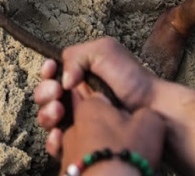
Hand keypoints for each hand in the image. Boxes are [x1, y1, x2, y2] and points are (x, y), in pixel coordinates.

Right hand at [34, 38, 156, 155]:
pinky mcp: (81, 138)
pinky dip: (53, 139)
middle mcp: (75, 96)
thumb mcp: (104, 51)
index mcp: (78, 74)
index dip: (46, 71)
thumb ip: (76, 56)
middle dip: (45, 92)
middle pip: (44, 95)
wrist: (150, 106)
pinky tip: (59, 134)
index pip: (51, 73)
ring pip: (47, 118)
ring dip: (46, 113)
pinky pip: (57, 143)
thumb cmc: (130, 77)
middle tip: (58, 93)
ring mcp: (77, 118)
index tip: (51, 70)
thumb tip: (63, 81)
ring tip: (60, 112)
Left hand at [59, 96, 164, 175]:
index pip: (103, 100)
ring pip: (86, 147)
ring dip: (98, 153)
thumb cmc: (126, 152)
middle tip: (126, 147)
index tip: (131, 125)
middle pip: (93, 125)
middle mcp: (72, 126)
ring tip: (117, 164)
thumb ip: (146, 113)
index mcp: (90, 107)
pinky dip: (92, 169)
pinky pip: (81, 166)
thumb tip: (144, 117)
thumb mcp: (150, 124)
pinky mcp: (64, 171)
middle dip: (107, 134)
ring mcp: (65, 150)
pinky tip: (105, 172)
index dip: (119, 112)